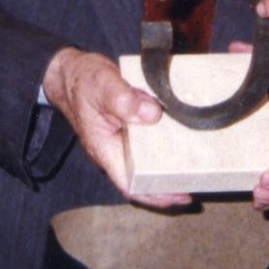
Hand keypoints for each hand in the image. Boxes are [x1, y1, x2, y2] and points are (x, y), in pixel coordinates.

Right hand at [41, 48, 190, 209]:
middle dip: (167, 186)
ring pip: (145, 164)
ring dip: (167, 168)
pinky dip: (163, 148)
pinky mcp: (127, 131)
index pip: (130, 184)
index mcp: (104, 149)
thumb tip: (152, 114)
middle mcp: (112, 151)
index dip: (155, 195)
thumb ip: (125, 101)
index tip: (181, 196)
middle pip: (141, 179)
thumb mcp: (103, 86)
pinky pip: (146, 146)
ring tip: (195, 168)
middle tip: (197, 183)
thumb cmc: (83, 81)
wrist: (71, 72)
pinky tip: (181, 142)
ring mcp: (119, 142)